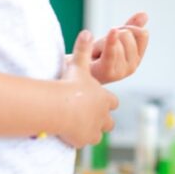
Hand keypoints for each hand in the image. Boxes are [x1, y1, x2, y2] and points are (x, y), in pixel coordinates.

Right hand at [58, 30, 117, 146]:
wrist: (62, 107)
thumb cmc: (70, 85)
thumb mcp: (78, 66)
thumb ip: (83, 50)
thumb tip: (87, 31)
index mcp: (105, 99)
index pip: (113, 102)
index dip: (106, 101)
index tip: (98, 100)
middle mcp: (104, 115)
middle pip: (109, 121)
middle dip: (102, 119)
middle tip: (89, 115)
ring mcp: (96, 129)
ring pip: (99, 132)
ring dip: (92, 130)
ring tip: (80, 126)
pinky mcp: (86, 140)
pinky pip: (86, 142)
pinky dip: (80, 139)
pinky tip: (70, 134)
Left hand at [88, 12, 148, 83]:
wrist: (77, 71)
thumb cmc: (96, 55)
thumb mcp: (116, 39)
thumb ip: (131, 27)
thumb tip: (144, 14)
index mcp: (137, 58)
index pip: (142, 34)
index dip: (129, 27)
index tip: (116, 32)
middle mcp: (132, 67)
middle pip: (128, 35)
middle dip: (113, 33)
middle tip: (101, 44)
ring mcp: (120, 71)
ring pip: (118, 39)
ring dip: (102, 40)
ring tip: (95, 52)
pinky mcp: (106, 72)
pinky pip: (112, 52)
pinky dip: (111, 41)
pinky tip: (112, 32)